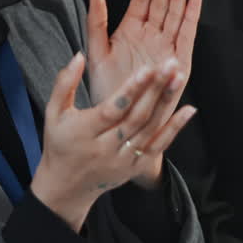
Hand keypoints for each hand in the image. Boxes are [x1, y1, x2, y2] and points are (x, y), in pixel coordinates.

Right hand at [30, 52, 196, 231]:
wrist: (67, 186)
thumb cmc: (59, 143)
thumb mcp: (53, 113)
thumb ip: (64, 83)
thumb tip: (79, 55)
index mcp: (84, 132)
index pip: (112, 110)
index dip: (130, 90)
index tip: (146, 69)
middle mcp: (106, 148)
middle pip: (135, 117)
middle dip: (154, 90)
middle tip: (169, 65)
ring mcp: (122, 160)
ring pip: (149, 129)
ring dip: (166, 103)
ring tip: (178, 78)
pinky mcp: (135, 167)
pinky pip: (158, 147)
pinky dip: (175, 129)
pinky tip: (189, 110)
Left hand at [87, 0, 201, 185]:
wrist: (118, 121)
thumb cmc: (106, 89)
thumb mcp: (96, 49)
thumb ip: (96, 19)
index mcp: (130, 31)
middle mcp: (149, 37)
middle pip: (161, 2)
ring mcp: (164, 48)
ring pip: (174, 14)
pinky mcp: (178, 62)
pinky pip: (187, 34)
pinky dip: (191, 15)